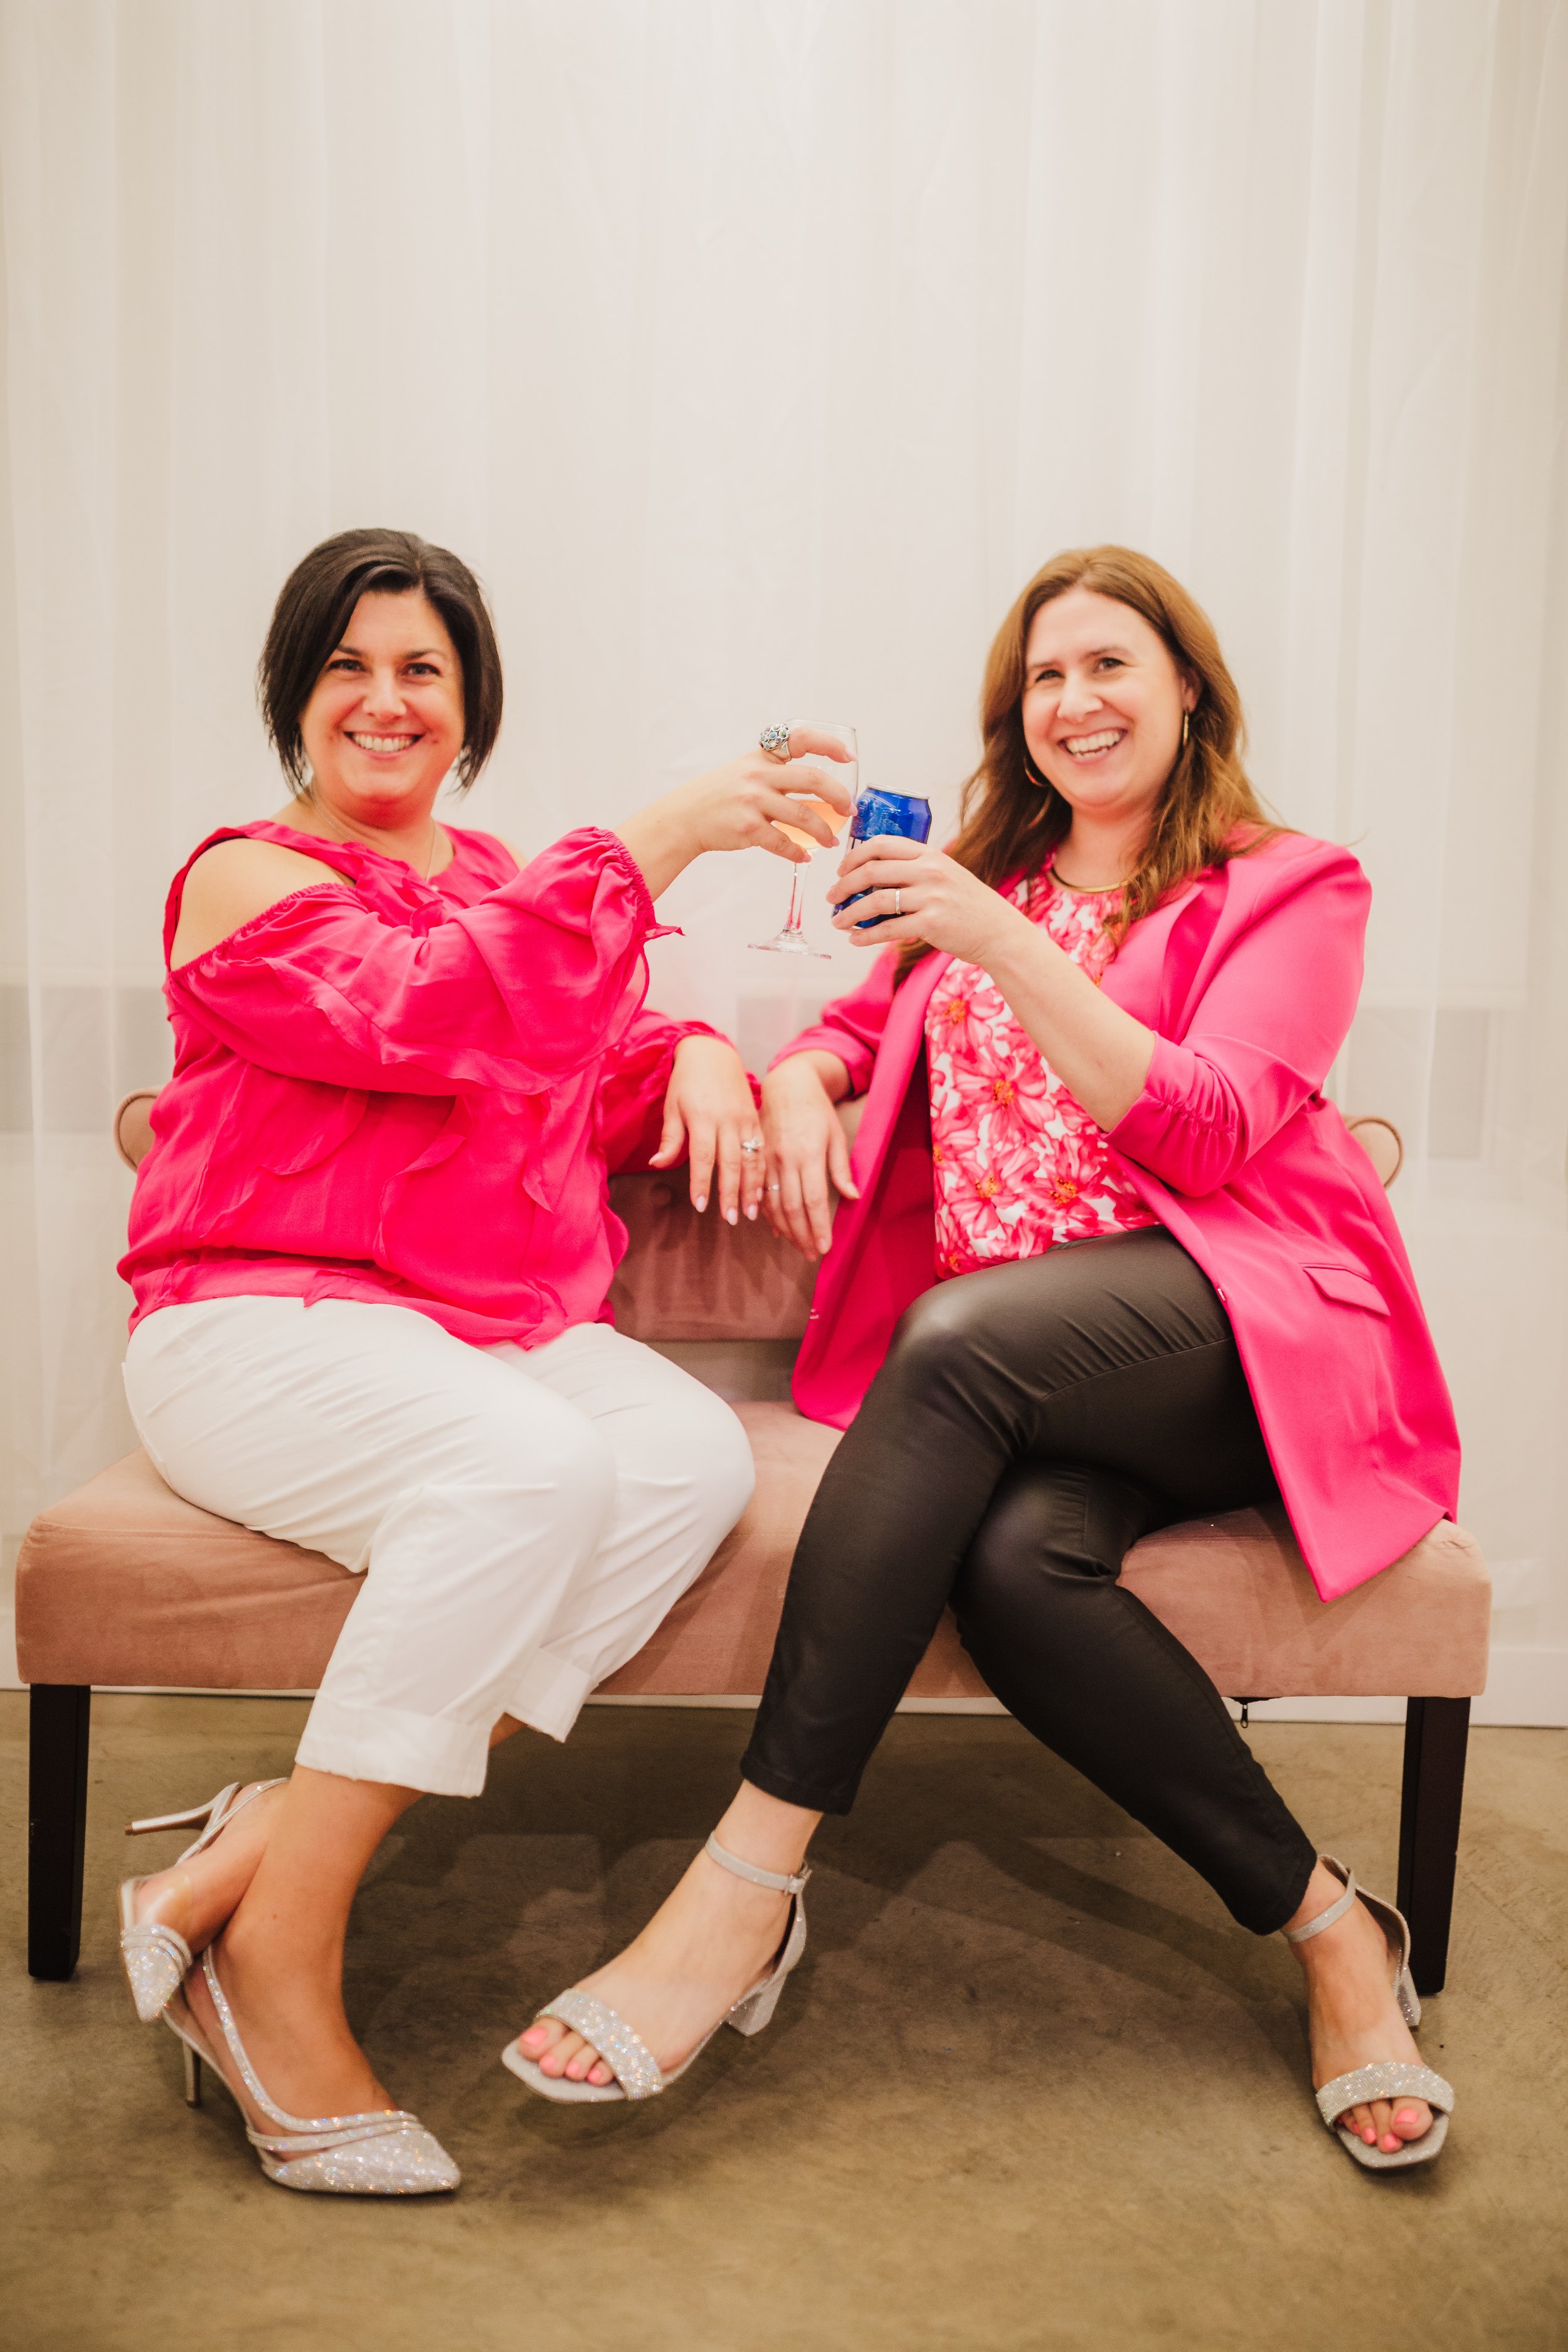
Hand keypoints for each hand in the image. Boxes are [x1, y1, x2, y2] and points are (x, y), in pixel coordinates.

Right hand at [616, 729, 855, 898]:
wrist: (684, 818)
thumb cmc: (718, 796)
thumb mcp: (744, 772)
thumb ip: (776, 775)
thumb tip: (818, 792)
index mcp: (761, 757)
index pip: (800, 739)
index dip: (828, 745)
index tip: (848, 758)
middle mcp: (758, 775)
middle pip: (813, 780)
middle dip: (838, 796)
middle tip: (848, 809)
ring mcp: (752, 801)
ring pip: (803, 815)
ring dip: (824, 831)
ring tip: (831, 840)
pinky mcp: (747, 828)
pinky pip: (783, 842)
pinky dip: (798, 852)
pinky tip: (804, 856)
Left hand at [650, 1035, 764, 1223]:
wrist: (714, 1054)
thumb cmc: (687, 1082)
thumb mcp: (673, 1107)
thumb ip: (670, 1138)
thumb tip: (657, 1165)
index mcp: (703, 1117)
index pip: (703, 1157)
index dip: (703, 1183)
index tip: (701, 1206)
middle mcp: (727, 1120)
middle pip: (731, 1162)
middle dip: (731, 1193)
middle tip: (730, 1219)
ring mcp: (745, 1120)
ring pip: (752, 1159)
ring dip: (752, 1188)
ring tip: (750, 1213)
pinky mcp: (756, 1120)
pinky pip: (762, 1150)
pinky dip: (762, 1172)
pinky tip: (761, 1191)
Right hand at [760, 1056, 859, 1257]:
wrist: (786, 1086)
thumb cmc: (816, 1110)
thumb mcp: (835, 1135)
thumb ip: (841, 1168)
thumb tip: (853, 1197)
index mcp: (809, 1154)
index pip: (813, 1200)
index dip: (818, 1227)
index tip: (825, 1247)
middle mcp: (785, 1160)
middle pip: (792, 1208)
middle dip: (803, 1235)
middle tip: (813, 1254)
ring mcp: (768, 1161)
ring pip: (773, 1205)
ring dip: (787, 1230)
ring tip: (799, 1247)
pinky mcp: (757, 1160)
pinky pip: (760, 1194)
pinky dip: (768, 1216)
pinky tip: (779, 1230)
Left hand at [826, 834, 1022, 965]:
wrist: (998, 931)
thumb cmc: (968, 905)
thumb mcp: (945, 875)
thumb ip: (914, 870)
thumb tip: (871, 877)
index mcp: (929, 854)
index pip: (881, 844)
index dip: (854, 856)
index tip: (841, 870)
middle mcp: (929, 871)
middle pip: (871, 871)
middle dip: (844, 885)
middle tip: (832, 898)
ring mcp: (930, 897)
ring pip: (875, 901)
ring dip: (850, 913)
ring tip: (838, 922)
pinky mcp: (931, 924)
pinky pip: (887, 929)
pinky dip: (866, 935)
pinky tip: (855, 939)